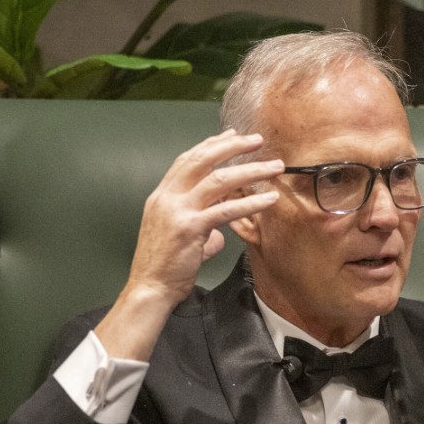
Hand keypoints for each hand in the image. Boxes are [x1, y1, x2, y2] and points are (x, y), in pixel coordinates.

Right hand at [96, 129, 282, 359]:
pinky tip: (269, 199)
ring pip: (218, 180)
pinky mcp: (191, 228)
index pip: (187, 160)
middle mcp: (168, 197)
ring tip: (273, 167)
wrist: (149, 288)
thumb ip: (201, 231)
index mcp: (162, 196)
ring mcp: (178, 211)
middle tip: (256, 140)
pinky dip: (251, 203)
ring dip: (250, 171)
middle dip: (232, 146)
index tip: (231, 135)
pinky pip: (226, 210)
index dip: (211, 145)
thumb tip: (219, 235)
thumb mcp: (180, 240)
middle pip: (202, 160)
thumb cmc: (164, 267)